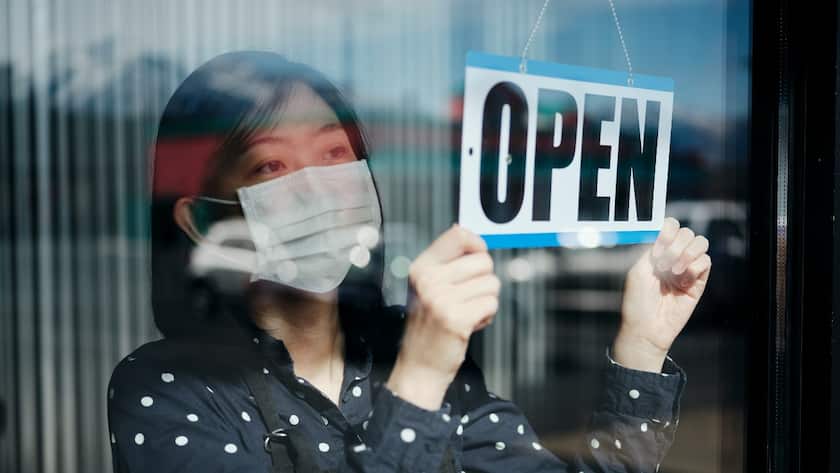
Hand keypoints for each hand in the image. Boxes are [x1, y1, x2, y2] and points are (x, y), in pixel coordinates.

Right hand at [386, 225, 499, 409]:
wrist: (419, 365)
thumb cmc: (429, 324)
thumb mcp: (428, 286)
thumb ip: (447, 261)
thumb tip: (466, 231)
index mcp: (421, 267)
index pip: (459, 235)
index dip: (477, 245)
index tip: (476, 259)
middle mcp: (428, 280)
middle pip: (483, 261)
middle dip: (484, 280)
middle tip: (467, 298)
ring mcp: (441, 299)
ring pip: (492, 284)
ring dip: (486, 300)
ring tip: (467, 312)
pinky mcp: (456, 319)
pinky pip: (491, 304)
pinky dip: (487, 316)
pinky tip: (470, 324)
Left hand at [613, 217, 711, 372]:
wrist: (646, 328)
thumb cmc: (637, 301)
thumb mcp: (638, 271)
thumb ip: (652, 250)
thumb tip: (667, 235)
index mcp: (657, 252)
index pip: (671, 227)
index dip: (668, 230)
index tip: (659, 247)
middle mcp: (673, 258)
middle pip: (687, 233)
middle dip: (676, 245)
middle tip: (663, 264)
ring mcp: (687, 269)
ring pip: (701, 243)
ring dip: (687, 253)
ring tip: (674, 271)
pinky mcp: (699, 283)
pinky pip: (706, 262)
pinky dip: (694, 267)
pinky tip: (682, 281)